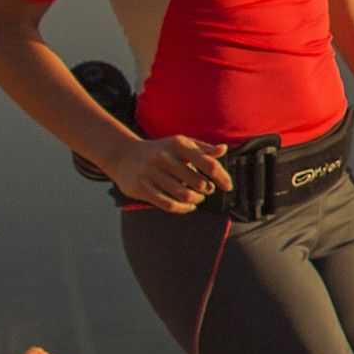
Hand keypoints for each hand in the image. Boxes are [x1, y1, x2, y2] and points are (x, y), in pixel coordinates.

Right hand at [110, 133, 232, 210]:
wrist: (124, 155)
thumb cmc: (161, 150)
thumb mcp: (181, 144)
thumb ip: (203, 149)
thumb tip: (224, 149)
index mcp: (178, 144)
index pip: (208, 163)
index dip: (222, 177)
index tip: (228, 187)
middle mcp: (164, 157)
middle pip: (198, 182)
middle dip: (206, 190)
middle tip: (206, 191)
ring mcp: (151, 173)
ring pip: (184, 195)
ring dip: (196, 200)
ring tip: (197, 198)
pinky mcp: (142, 188)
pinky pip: (169, 204)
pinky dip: (183, 209)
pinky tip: (188, 207)